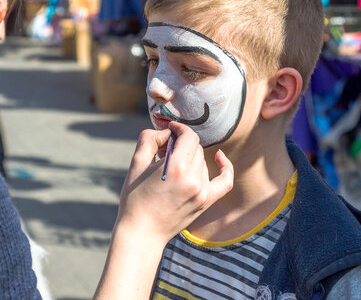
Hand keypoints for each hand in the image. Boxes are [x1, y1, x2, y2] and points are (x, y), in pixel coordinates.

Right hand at [93, 122, 232, 299]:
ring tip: (172, 164)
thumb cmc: (135, 198)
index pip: (189, 137)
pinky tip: (219, 156)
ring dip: (190, 157)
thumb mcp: (136, 163)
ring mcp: (203, 192)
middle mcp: (194, 179)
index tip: (170, 128)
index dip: (179, 128)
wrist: (142, 233)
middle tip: (164, 149)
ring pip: (203, 161)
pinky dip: (225, 167)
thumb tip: (166, 132)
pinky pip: (225, 181)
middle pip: (195, 148)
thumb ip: (150, 139)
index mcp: (177, 168)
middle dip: (181, 143)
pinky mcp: (206, 202)